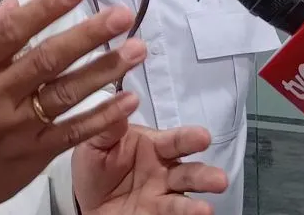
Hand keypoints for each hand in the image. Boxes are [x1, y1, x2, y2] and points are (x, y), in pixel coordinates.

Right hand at [0, 0, 147, 214]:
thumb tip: (13, 6)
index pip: (13, 31)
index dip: (46, 8)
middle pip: (47, 59)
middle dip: (88, 35)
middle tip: (120, 15)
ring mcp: (18, 125)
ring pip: (66, 94)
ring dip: (105, 70)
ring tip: (136, 49)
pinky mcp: (33, 153)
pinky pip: (73, 132)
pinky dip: (102, 117)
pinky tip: (128, 99)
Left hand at [73, 122, 227, 214]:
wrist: (84, 201)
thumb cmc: (94, 166)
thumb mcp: (94, 143)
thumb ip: (110, 125)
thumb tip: (127, 99)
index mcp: (152, 146)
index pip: (174, 141)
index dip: (189, 138)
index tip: (203, 137)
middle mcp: (164, 170)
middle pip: (189, 171)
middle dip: (205, 175)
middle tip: (219, 178)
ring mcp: (163, 194)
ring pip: (185, 197)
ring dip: (197, 204)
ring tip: (206, 208)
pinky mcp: (158, 214)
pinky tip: (196, 214)